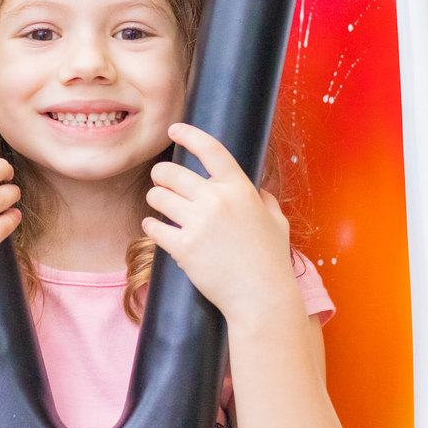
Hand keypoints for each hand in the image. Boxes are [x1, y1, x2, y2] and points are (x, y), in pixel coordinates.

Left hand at [142, 123, 298, 320]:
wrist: (261, 297)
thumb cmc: (270, 261)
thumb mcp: (276, 222)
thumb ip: (264, 201)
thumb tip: (257, 190)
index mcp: (240, 189)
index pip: (210, 149)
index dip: (189, 134)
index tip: (175, 129)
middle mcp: (217, 200)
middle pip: (171, 172)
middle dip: (161, 175)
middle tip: (161, 182)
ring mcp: (198, 223)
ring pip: (157, 196)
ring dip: (155, 199)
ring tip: (159, 205)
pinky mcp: (183, 247)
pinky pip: (153, 227)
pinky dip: (151, 226)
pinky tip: (154, 227)